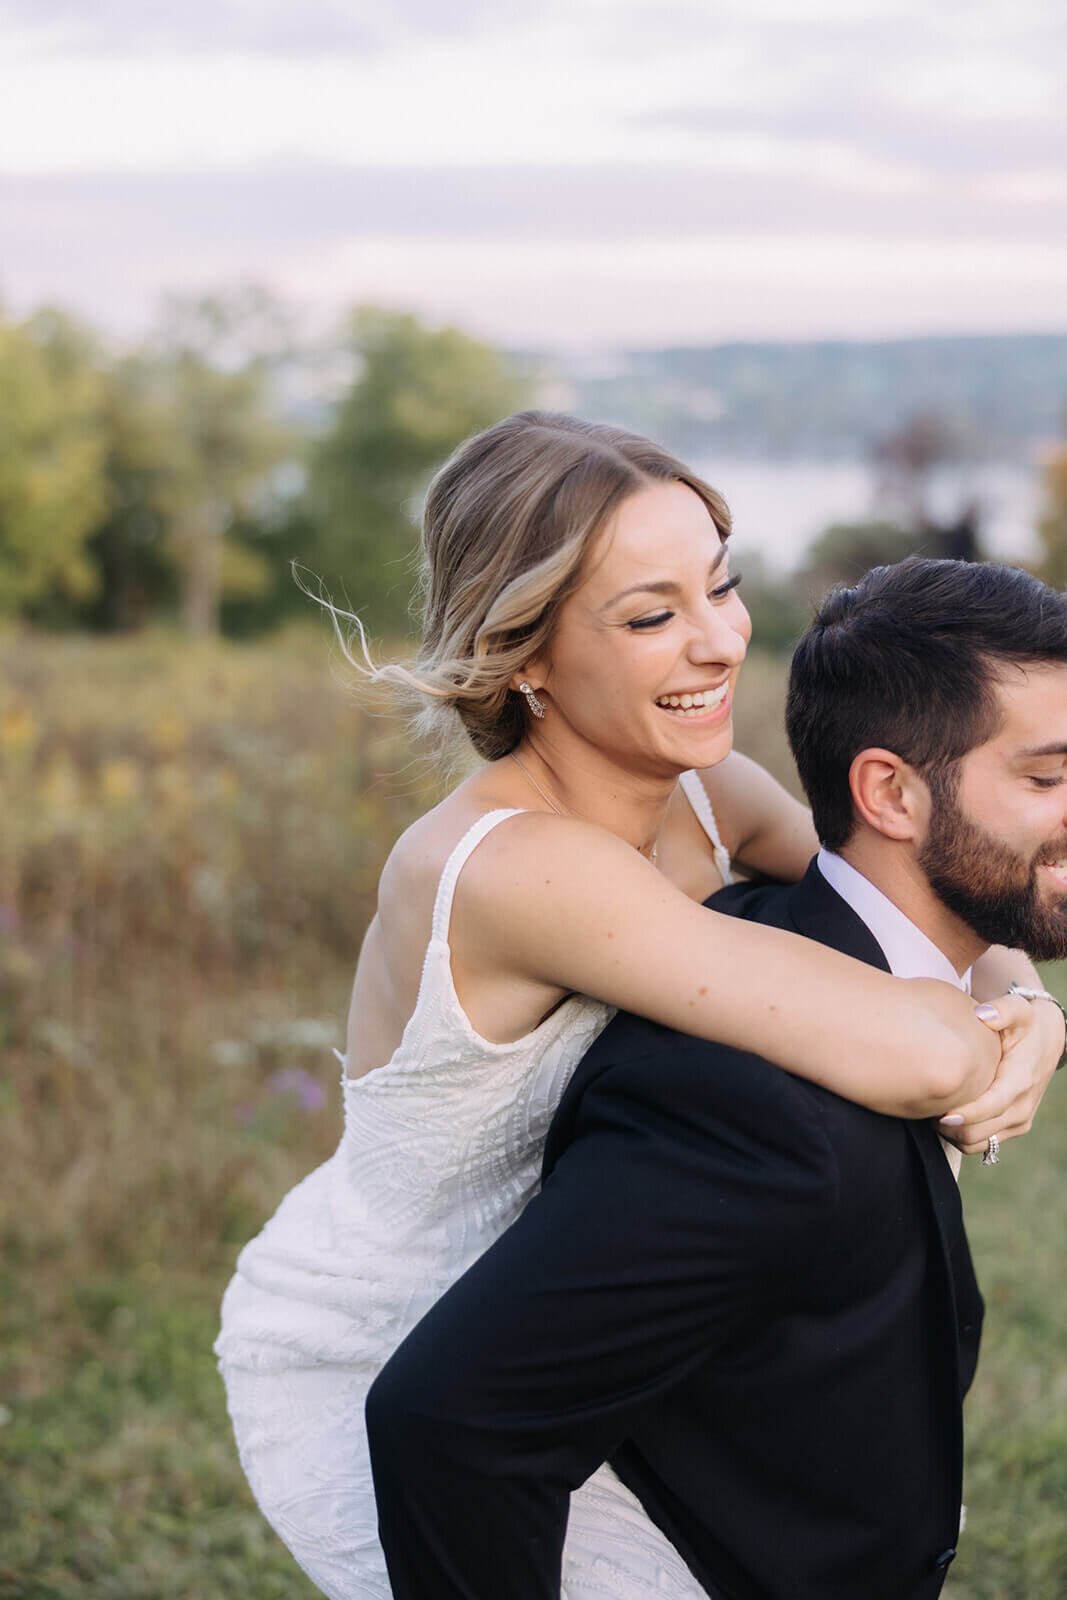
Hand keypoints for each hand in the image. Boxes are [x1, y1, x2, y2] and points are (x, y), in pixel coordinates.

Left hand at [937, 989, 1064, 1154]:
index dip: (966, 1114)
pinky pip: (982, 1145)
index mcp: (1021, 1081)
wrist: (1045, 1041)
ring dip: (951, 1134)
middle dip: (949, 1125)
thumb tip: (983, 1014)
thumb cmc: (1025, 1023)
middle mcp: (1022, 1107)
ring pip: (977, 1143)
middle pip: (979, 1132)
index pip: (992, 1106)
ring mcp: (1018, 1122)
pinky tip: (944, 1116)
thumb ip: (1002, 1010)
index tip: (940, 1112)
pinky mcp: (1012, 1128)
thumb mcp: (1019, 1009)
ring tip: (931, 1110)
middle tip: (923, 1105)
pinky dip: (960, 1137)